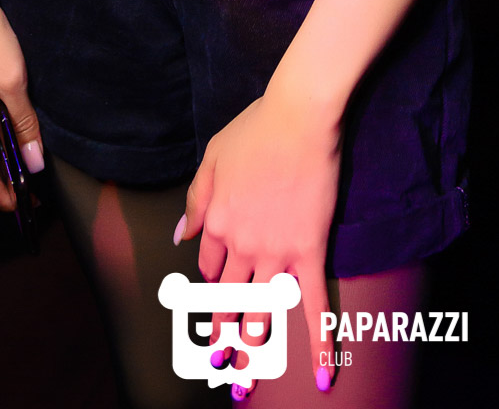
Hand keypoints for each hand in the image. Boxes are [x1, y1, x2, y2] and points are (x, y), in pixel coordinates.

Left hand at [179, 89, 342, 392]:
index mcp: (216, 222)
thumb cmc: (256, 128)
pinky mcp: (308, 250)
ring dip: (252, 349)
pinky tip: (319, 376)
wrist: (298, 116)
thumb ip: (196, 200)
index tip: (214, 297)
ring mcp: (275, 253)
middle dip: (221, 336)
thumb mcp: (211, 157)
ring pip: (262, 312)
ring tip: (244, 383)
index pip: (209, 267)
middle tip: (216, 367)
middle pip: (229, 300)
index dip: (211, 283)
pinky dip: (317, 343)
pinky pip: (313, 304)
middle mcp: (242, 246)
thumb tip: (179, 237)